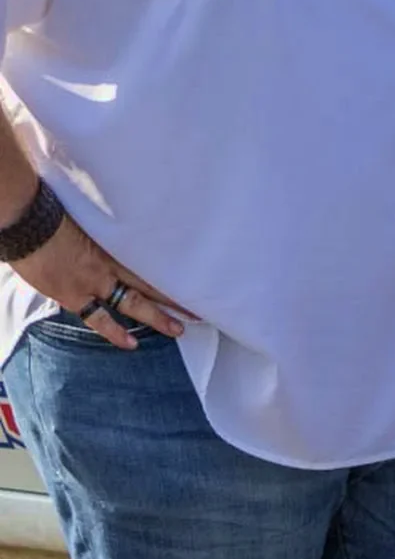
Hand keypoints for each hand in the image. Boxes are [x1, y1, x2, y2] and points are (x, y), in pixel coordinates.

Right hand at [11, 215, 187, 348]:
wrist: (30, 223)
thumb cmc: (54, 214)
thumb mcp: (87, 220)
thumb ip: (102, 234)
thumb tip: (112, 235)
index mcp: (117, 244)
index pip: (153, 261)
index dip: (173, 272)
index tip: (195, 277)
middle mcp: (112, 264)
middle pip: (152, 282)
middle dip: (175, 296)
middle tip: (200, 307)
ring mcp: (96, 281)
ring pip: (134, 302)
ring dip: (157, 317)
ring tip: (179, 329)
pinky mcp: (76, 295)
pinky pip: (99, 318)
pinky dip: (115, 332)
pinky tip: (131, 344)